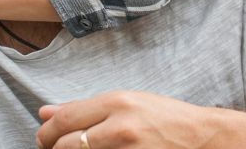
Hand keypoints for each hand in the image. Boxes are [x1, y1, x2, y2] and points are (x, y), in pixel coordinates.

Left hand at [36, 91, 227, 148]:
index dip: (47, 132)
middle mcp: (121, 126)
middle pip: (69, 143)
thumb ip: (84, 107)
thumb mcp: (126, 102)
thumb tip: (45, 112)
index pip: (66, 118)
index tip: (44, 138)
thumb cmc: (164, 117)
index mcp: (117, 102)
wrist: (202, 138)